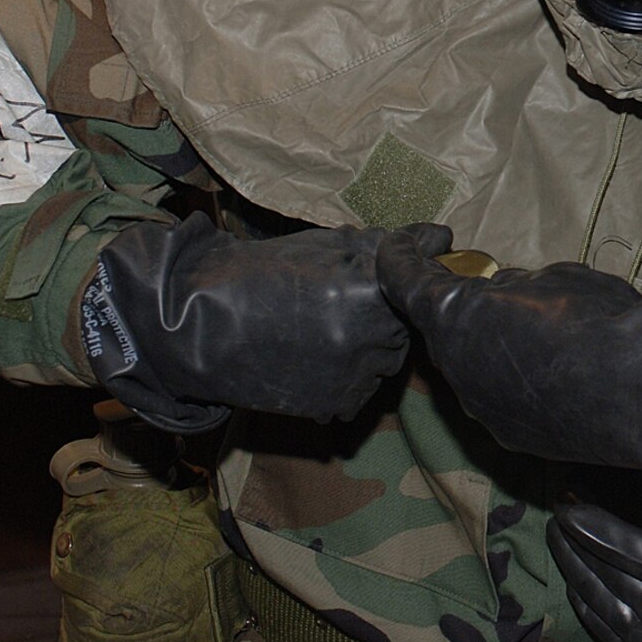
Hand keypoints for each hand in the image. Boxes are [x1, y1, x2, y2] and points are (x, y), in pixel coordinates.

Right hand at [81, 213, 447, 432]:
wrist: (201, 324)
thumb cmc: (264, 273)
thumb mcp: (328, 245)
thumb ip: (389, 245)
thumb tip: (441, 236)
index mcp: (366, 292)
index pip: (418, 281)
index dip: (405, 274)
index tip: (393, 271)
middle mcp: (366, 339)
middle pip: (406, 324)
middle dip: (388, 311)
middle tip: (348, 300)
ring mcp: (351, 376)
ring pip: (388, 359)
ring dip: (372, 343)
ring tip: (328, 327)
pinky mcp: (334, 404)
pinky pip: (364, 388)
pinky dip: (351, 374)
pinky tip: (319, 355)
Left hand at [378, 254, 641, 487]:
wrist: (640, 391)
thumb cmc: (595, 318)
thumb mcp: (555, 278)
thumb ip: (517, 284)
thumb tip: (506, 292)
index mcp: (452, 315)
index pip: (401, 276)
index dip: (405, 249)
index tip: (427, 237)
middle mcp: (453, 367)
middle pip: (442, 325)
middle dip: (464, 302)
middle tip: (506, 284)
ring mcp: (481, 408)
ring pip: (473, 365)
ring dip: (495, 344)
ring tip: (548, 332)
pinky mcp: (512, 435)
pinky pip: (502, 396)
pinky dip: (519, 379)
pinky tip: (561, 372)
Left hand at [549, 484, 641, 641]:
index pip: (636, 551)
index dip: (598, 529)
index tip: (571, 506)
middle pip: (613, 576)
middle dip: (578, 543)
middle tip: (558, 513)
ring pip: (604, 604)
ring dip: (575, 570)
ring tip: (559, 541)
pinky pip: (608, 632)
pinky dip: (586, 604)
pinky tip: (574, 581)